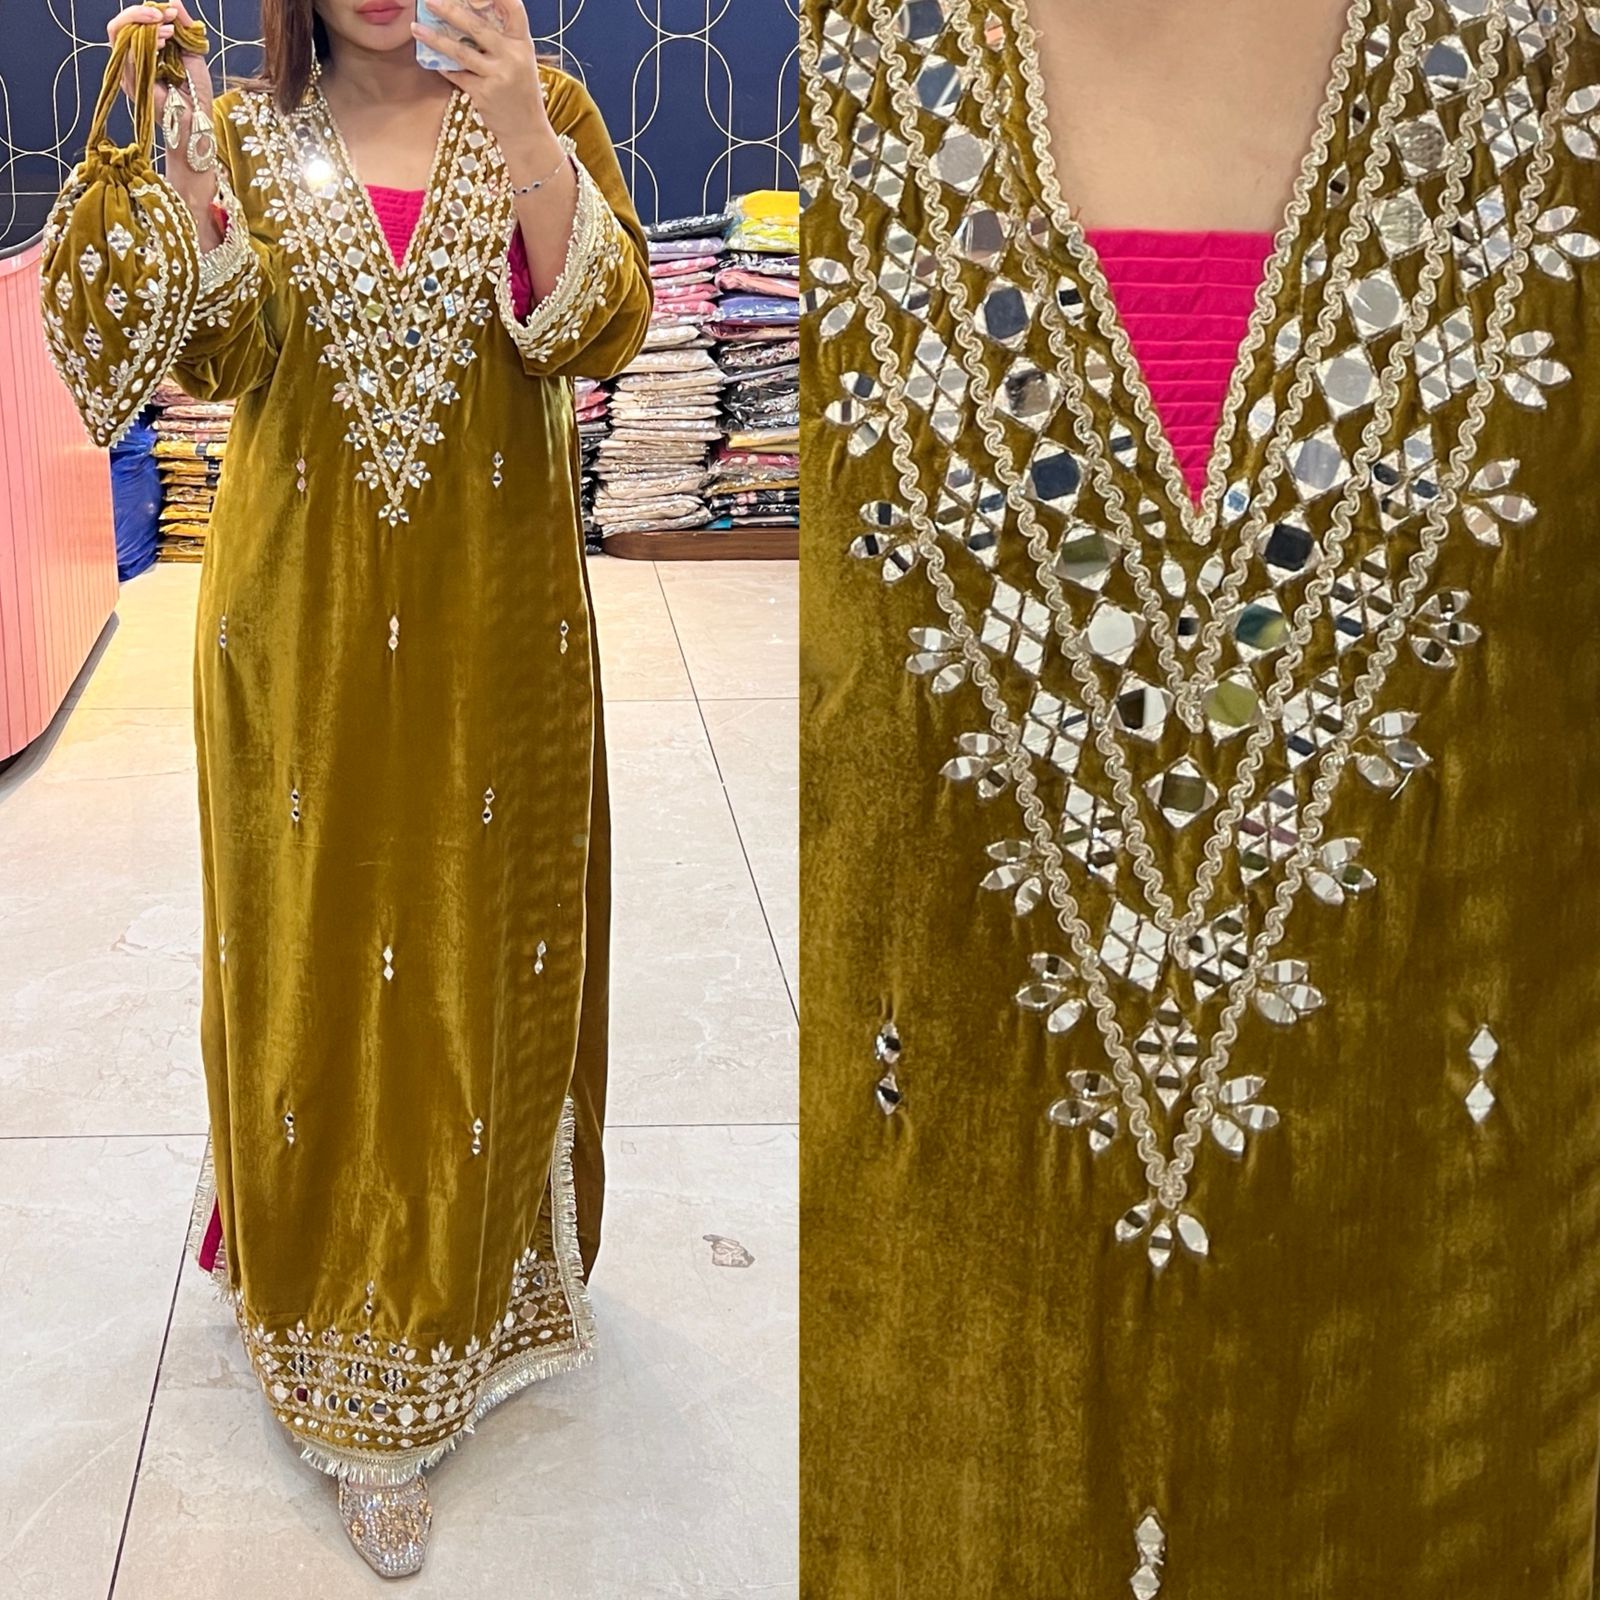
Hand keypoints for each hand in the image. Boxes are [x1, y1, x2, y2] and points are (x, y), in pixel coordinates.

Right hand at [108, 2, 220, 229]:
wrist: (199, 126)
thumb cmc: (197, 96)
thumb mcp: (193, 54)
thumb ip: (184, 29)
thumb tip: (175, 2)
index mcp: (142, 55)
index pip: (133, 24)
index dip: (149, 11)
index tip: (174, 11)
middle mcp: (130, 62)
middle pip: (119, 25)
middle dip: (141, 12)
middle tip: (165, 13)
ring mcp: (127, 73)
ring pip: (118, 34)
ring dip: (144, 24)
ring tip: (168, 29)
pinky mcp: (131, 83)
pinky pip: (127, 52)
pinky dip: (145, 40)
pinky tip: (165, 41)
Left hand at [411, 0, 551, 151]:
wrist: (526, 131)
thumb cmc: (521, 93)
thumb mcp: (521, 62)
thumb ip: (502, 41)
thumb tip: (468, 17)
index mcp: (523, 44)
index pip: (514, 8)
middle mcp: (512, 57)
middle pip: (477, 27)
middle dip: (450, 11)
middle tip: (430, 0)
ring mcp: (497, 76)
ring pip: (460, 52)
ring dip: (435, 39)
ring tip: (416, 27)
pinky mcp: (483, 94)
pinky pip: (456, 75)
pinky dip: (443, 67)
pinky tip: (431, 60)